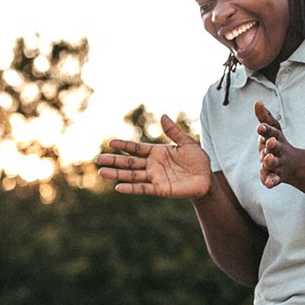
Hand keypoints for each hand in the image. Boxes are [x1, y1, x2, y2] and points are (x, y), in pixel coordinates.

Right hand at [95, 115, 211, 198]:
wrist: (206, 179)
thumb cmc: (198, 160)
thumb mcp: (187, 143)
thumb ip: (173, 132)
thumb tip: (162, 116)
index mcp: (157, 152)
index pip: (136, 148)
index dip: (124, 145)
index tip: (111, 142)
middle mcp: (152, 165)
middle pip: (129, 162)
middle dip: (114, 160)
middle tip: (98, 159)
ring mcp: (154, 177)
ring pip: (132, 175)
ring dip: (117, 174)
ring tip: (102, 172)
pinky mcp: (160, 189)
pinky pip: (143, 188)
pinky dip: (131, 188)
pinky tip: (119, 187)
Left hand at [255, 101, 301, 189]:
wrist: (292, 164)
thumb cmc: (277, 143)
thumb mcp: (272, 130)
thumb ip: (264, 117)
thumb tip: (257, 101)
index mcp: (276, 138)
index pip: (271, 132)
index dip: (266, 130)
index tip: (259, 127)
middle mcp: (278, 150)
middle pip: (275, 147)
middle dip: (272, 144)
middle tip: (269, 142)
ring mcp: (279, 163)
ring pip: (274, 163)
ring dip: (271, 161)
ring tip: (267, 160)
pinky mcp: (276, 176)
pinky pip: (274, 179)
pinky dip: (271, 181)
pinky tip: (267, 184)